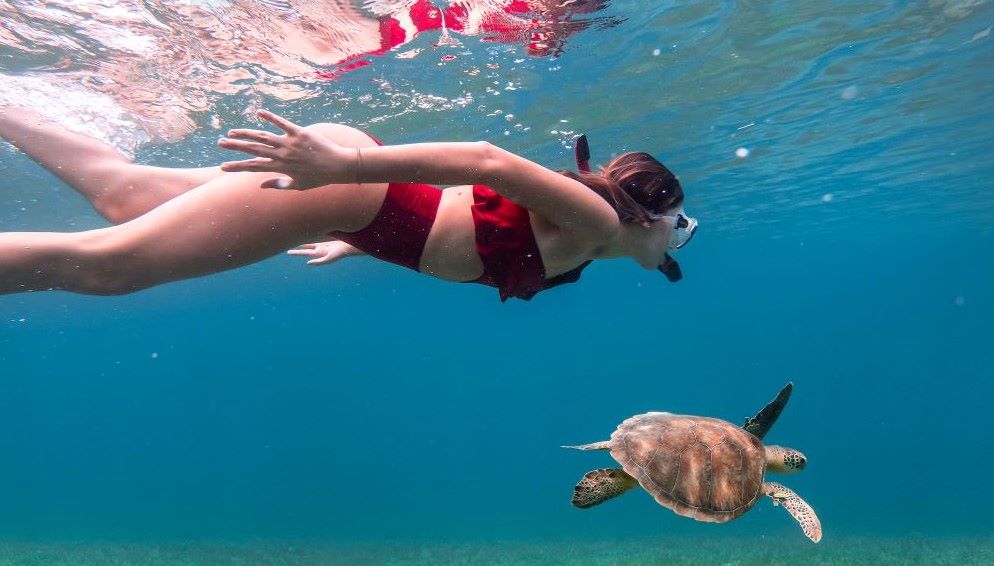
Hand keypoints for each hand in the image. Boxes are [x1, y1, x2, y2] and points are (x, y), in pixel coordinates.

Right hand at [218, 109, 354, 189]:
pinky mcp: (300, 133)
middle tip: (220, 142)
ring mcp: (290, 143)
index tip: (223, 166)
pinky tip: (259, 112)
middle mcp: (282, 155)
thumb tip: (260, 186)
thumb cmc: (319, 178)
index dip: (237, 167)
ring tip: (233, 131)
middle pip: (253, 149)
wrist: (339, 167)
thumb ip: (278, 185)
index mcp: (280, 168)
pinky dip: (271, 117)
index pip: (253, 167)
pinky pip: (282, 123)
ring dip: (246, 133)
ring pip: (263, 136)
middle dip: (235, 146)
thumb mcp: (298, 186)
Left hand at [287, 241, 363, 264]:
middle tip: (289, 248)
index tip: (288, 252)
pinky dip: (311, 237)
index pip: (304, 252)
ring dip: (303, 241)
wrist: (348, 247)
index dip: (296, 252)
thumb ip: (319, 262)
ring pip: (310, 242)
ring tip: (296, 239)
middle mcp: (319, 249)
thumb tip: (308, 263)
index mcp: (318, 253)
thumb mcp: (329, 258)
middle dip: (298, 248)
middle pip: (305, 247)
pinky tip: (308, 234)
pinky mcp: (326, 240)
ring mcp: (322, 244)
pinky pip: (316, 238)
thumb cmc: (339, 253)